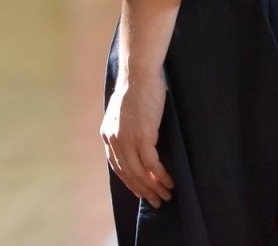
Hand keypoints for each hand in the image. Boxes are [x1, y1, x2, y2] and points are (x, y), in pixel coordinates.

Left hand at [102, 71, 174, 207]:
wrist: (139, 76)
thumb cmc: (135, 91)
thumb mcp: (123, 115)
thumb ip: (125, 131)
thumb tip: (137, 148)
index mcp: (107, 135)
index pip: (117, 166)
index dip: (130, 182)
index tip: (141, 192)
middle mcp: (113, 140)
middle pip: (128, 174)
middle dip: (143, 190)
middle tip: (157, 201)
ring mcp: (127, 140)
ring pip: (140, 173)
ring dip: (154, 187)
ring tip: (166, 196)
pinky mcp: (142, 137)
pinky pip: (152, 164)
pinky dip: (161, 176)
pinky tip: (170, 182)